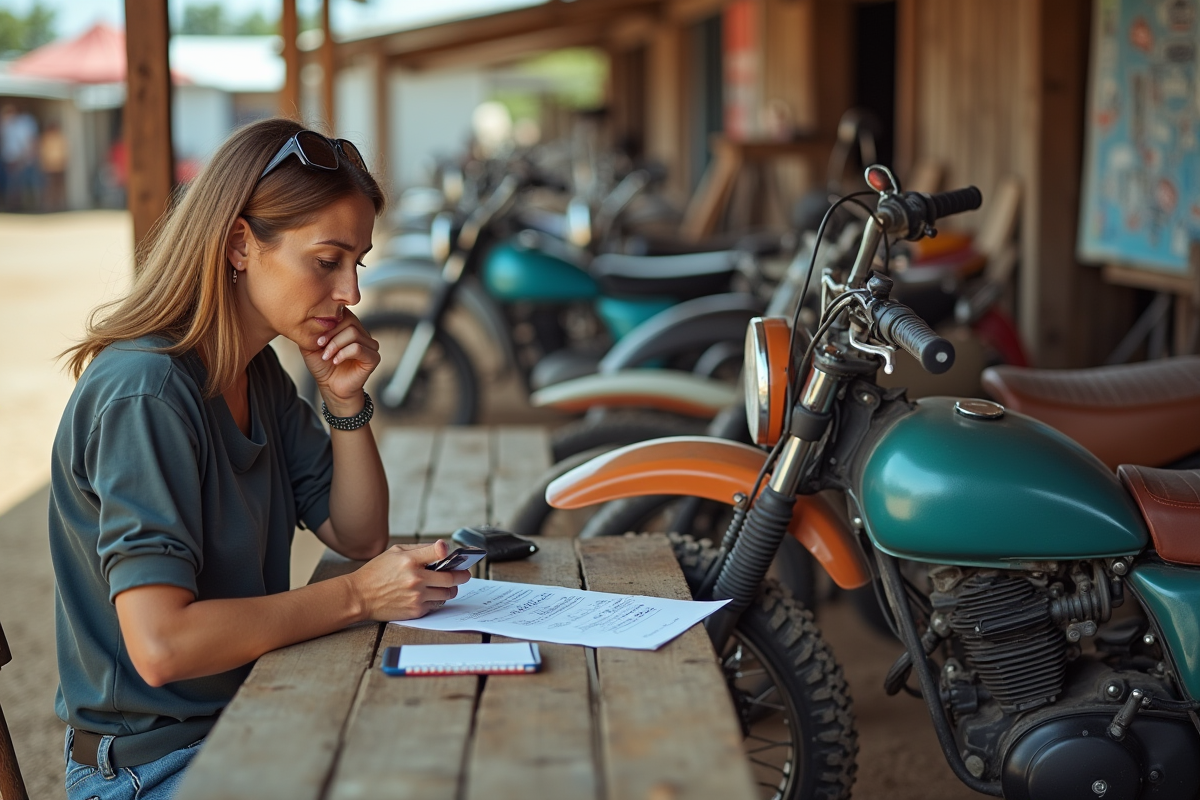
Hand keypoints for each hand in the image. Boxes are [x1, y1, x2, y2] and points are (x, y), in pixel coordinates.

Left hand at [299, 309, 379, 414]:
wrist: (331, 387)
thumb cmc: (322, 365)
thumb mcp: (311, 344)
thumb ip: (312, 329)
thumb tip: (312, 315)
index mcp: (350, 326)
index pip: (343, 312)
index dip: (328, 321)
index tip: (316, 338)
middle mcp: (363, 333)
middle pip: (349, 321)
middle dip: (331, 334)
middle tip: (320, 346)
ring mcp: (370, 345)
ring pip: (353, 333)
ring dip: (335, 344)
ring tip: (327, 356)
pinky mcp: (373, 358)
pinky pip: (358, 348)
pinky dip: (344, 354)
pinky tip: (336, 361)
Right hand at [349, 540, 471, 621]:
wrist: (359, 596)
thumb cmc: (376, 573)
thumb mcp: (394, 552)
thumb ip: (418, 549)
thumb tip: (441, 549)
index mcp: (410, 561)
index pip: (439, 552)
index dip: (452, 552)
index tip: (458, 554)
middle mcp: (415, 579)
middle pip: (451, 577)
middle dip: (462, 575)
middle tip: (465, 574)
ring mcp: (417, 596)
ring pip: (447, 593)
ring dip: (452, 588)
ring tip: (449, 585)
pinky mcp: (415, 610)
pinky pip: (436, 604)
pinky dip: (437, 599)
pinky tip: (432, 594)